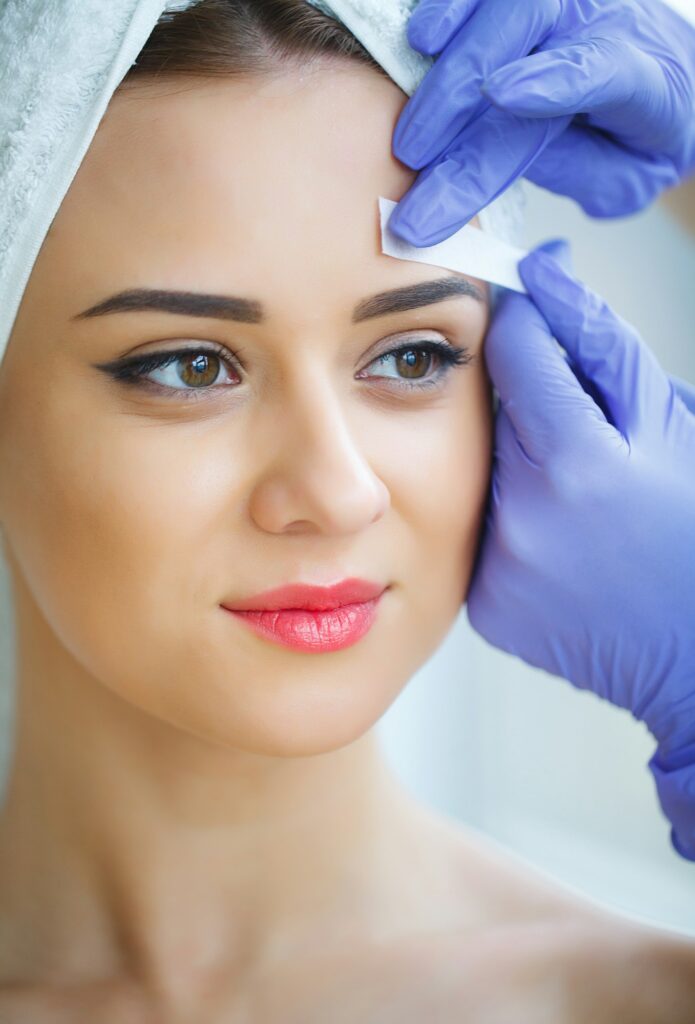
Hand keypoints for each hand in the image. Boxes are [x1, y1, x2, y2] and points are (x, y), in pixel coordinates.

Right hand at [389, 0, 694, 244]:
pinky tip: (421, 40)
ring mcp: (569, 5)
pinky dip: (448, 9)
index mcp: (645, 79)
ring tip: (410, 121)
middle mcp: (606, 23)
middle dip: (459, 92)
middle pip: (529, 30)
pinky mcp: (530, 2)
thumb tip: (496, 162)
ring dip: (446, 62)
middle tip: (412, 155)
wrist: (667, 88)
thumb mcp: (622, 180)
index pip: (600, 69)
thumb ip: (571, 171)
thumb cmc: (640, 142)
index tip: (501, 96)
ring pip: (504, 8)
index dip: (553, 79)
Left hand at [466, 239, 694, 858]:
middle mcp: (522, 517)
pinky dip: (514, 523)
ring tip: (578, 497)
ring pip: (482, 475)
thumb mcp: (671, 424)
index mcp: (577, 462)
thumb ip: (601, 345)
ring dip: (520, 468)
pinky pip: (482, 533)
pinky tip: (561, 540)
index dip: (522, 320)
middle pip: (491, 415)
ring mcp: (498, 569)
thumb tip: (544, 275)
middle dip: (530, 408)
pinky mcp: (485, 606)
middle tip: (579, 433)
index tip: (527, 308)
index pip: (513, 351)